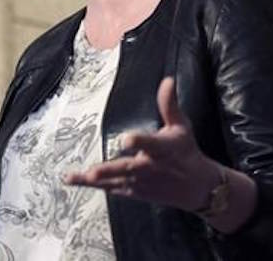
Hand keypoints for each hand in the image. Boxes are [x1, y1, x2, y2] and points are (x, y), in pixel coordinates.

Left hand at [64, 77, 220, 211]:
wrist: (198, 187)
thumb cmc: (186, 152)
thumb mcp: (181, 126)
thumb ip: (169, 104)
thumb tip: (167, 80)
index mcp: (162, 149)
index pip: (150, 143)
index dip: (139, 141)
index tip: (126, 139)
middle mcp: (150, 167)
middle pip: (128, 168)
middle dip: (110, 170)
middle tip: (93, 172)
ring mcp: (141, 181)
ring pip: (115, 181)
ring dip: (95, 179)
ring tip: (75, 176)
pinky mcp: (134, 191)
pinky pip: (112, 189)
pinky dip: (94, 186)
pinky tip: (76, 180)